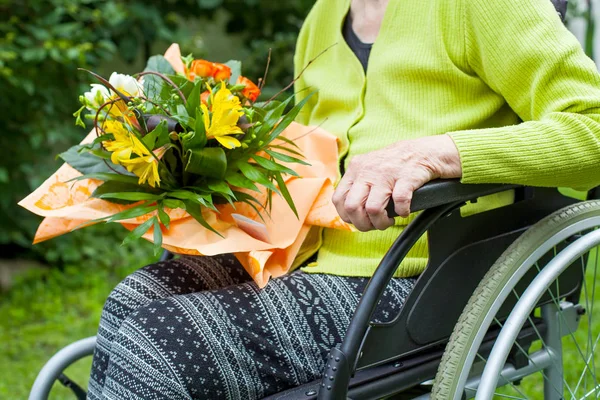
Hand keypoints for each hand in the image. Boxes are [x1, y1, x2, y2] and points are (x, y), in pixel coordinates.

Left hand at [332, 135, 461, 230]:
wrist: (424, 151)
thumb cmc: (396, 165)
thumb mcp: (369, 168)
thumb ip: (357, 184)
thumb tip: (349, 212)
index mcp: (355, 169)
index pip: (338, 199)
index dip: (348, 216)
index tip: (360, 220)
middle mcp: (367, 170)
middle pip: (352, 206)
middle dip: (362, 224)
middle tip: (374, 225)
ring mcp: (386, 173)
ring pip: (372, 208)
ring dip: (381, 222)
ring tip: (389, 220)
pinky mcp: (406, 177)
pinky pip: (399, 202)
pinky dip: (402, 212)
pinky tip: (404, 211)